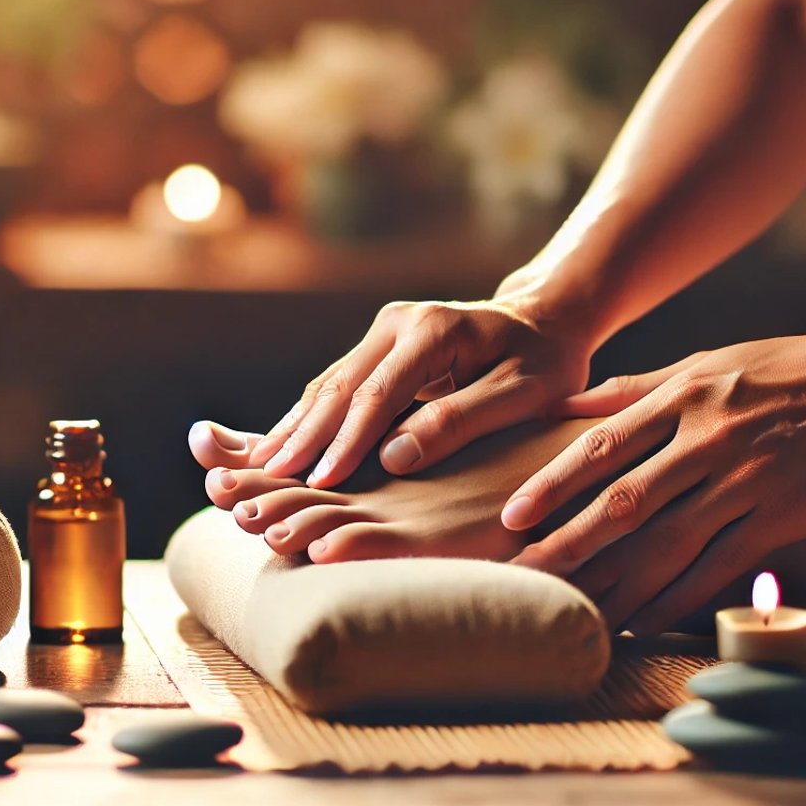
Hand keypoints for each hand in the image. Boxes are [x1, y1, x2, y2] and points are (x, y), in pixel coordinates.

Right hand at [252, 297, 595, 487]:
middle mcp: (398, 323)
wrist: (545, 322)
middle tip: (269, 480)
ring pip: (329, 385)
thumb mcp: (521, 394)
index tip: (323, 482)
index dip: (347, 442)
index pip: (378, 394)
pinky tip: (284, 446)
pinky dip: (309, 418)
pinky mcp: (380, 346)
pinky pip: (338, 386)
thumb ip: (460, 421)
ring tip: (260, 468)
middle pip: (340, 387)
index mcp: (432, 330)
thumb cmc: (544, 363)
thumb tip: (394, 457)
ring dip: (296, 427)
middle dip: (304, 436)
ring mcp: (384, 331)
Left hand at [507, 322, 805, 633]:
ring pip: (667, 542)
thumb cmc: (788, 368)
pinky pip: (719, 565)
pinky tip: (644, 623)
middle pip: (622, 501)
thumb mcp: (707, 363)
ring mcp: (745, 478)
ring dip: (616, 585)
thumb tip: (562, 404)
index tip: (510, 517)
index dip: (551, 484)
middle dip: (566, 545)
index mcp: (681, 395)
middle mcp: (706, 437)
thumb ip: (634, 390)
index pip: (600, 445)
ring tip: (573, 615)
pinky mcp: (782, 513)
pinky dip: (678, 598)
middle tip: (519, 579)